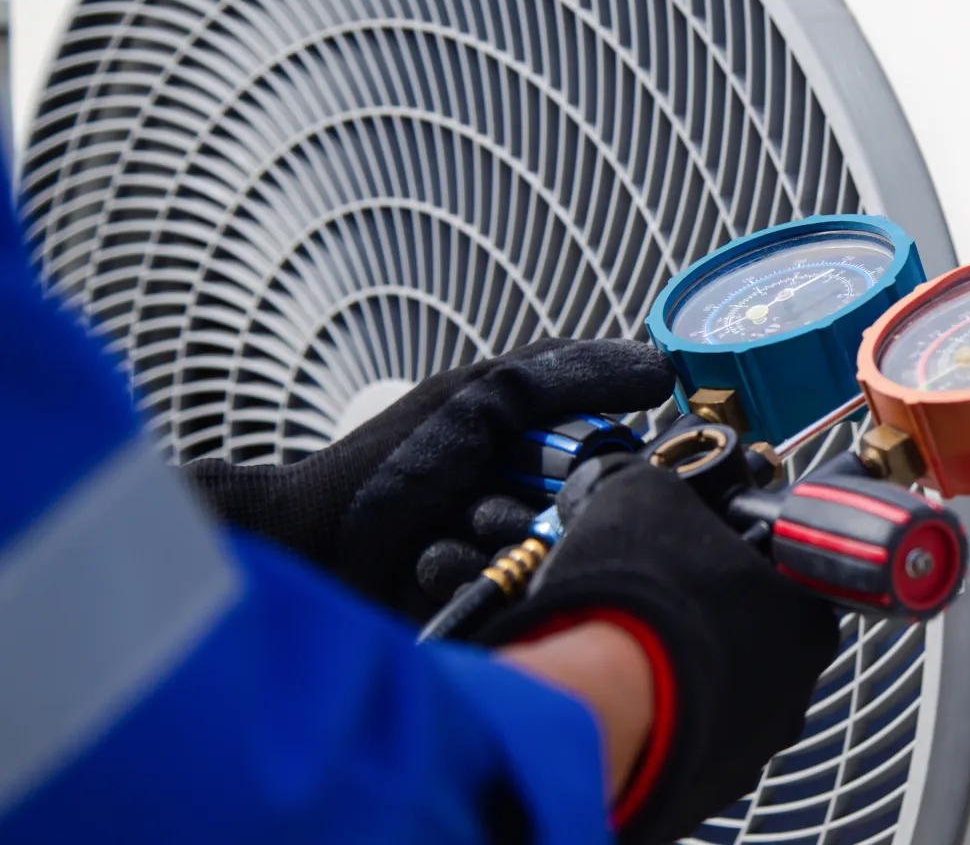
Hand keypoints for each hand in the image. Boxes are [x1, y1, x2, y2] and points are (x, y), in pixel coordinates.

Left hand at [181, 339, 676, 606]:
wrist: (305, 544)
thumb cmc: (381, 466)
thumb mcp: (478, 397)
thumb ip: (566, 375)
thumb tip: (659, 367)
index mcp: (537, 446)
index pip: (617, 456)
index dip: (610, 466)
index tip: (594, 468)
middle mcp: (530, 499)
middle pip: (588, 515)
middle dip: (532, 508)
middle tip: (478, 497)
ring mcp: (508, 557)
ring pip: (549, 560)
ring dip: (491, 544)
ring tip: (440, 535)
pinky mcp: (488, 607)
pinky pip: (509, 598)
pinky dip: (464, 578)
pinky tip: (423, 569)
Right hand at [478, 455, 839, 843]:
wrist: (590, 703)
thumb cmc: (636, 600)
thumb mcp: (649, 495)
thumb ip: (668, 486)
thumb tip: (653, 481)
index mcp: (806, 617)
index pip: (792, 582)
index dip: (744, 564)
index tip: (708, 558)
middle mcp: (795, 689)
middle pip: (759, 641)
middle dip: (712, 620)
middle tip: (662, 600)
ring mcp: (752, 744)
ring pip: (726, 695)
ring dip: (690, 672)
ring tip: (635, 648)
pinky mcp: (706, 785)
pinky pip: (690, 740)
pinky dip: (666, 720)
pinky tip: (626, 697)